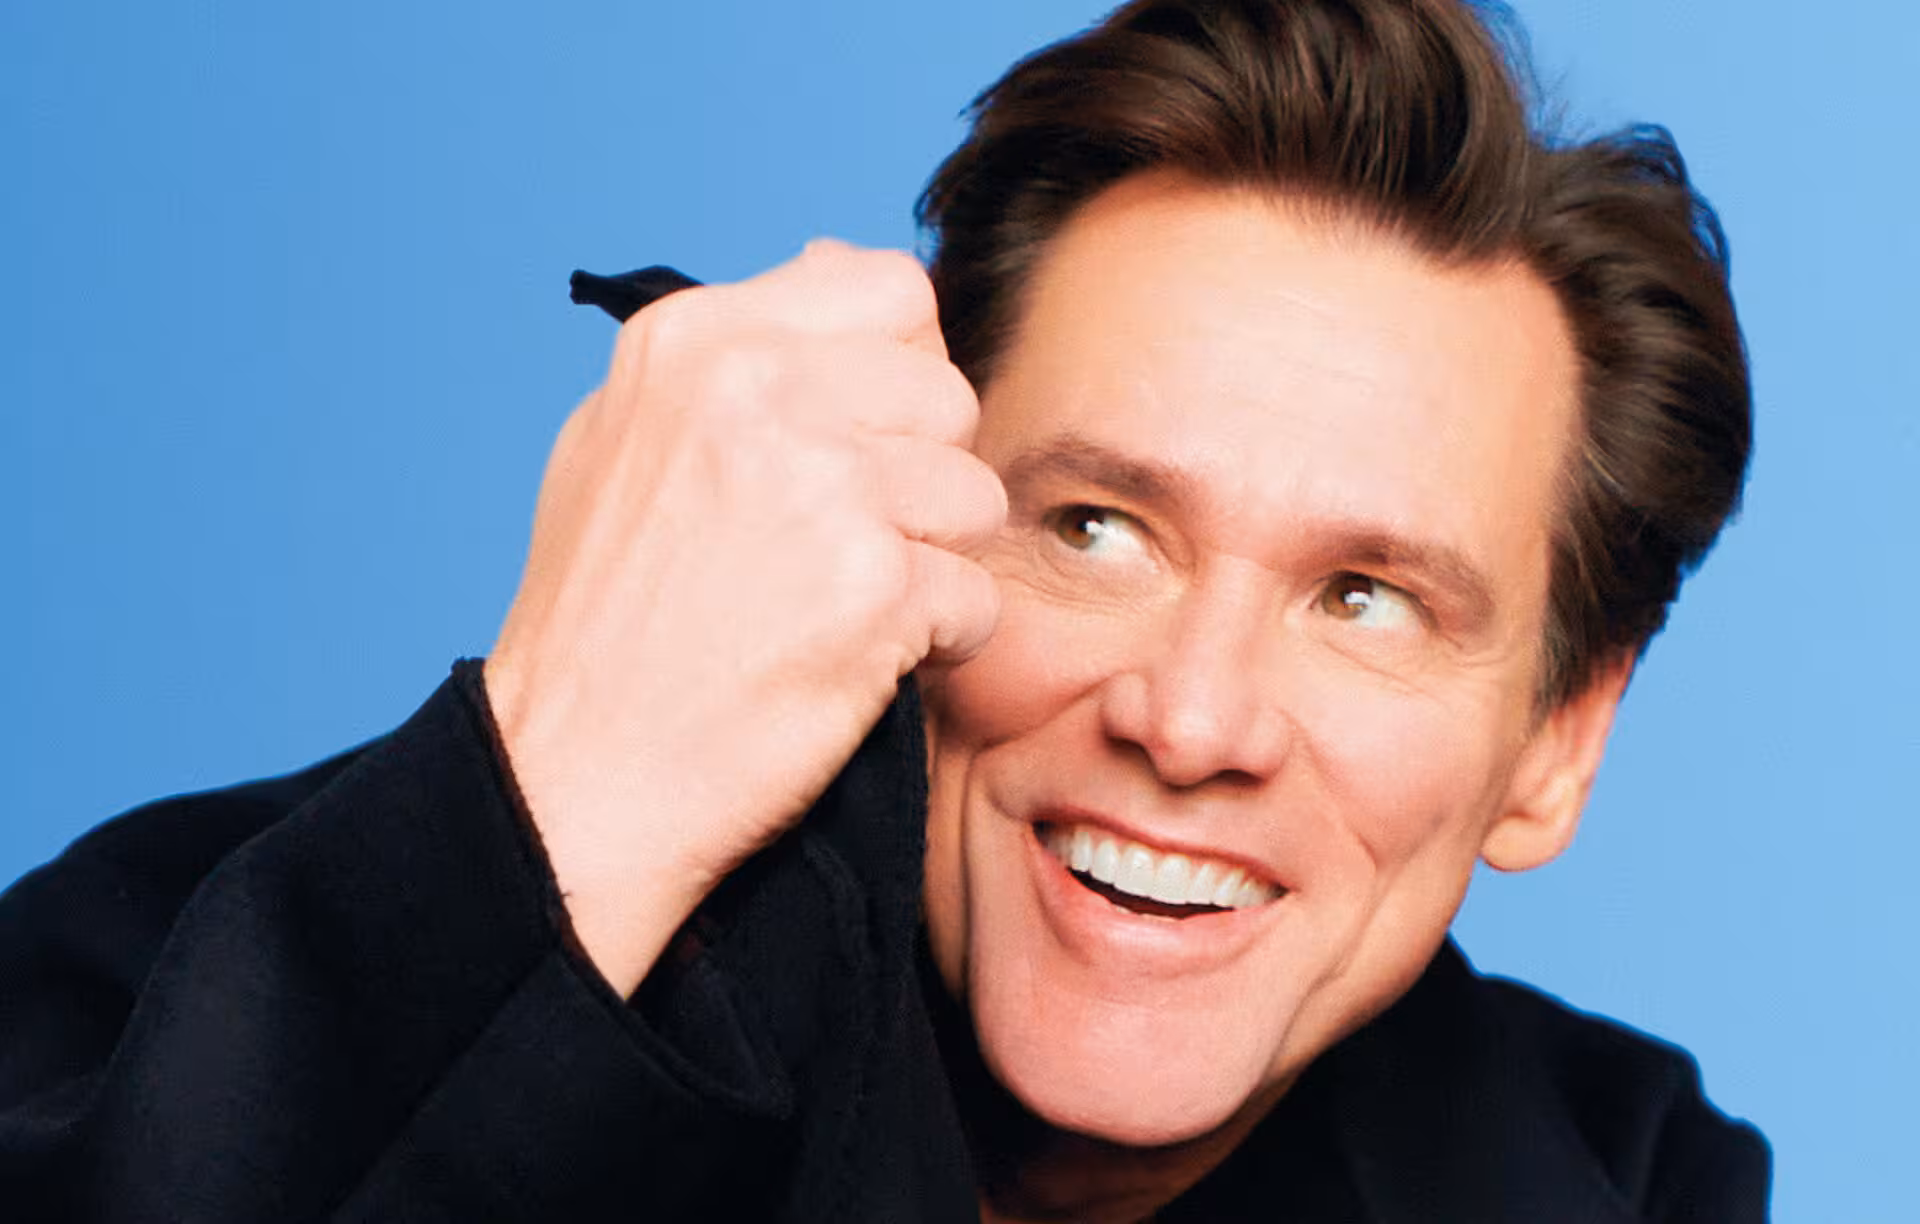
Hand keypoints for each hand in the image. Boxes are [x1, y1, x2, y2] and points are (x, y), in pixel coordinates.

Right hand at [485, 241, 1005, 993]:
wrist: (575, 776)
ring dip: (933, 562)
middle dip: (921, 477)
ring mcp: (820, 486)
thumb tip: (835, 263)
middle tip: (842, 547)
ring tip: (840, 608)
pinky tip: (852, 662)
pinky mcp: (872, 589)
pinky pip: (978, 597)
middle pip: (948, 395)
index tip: (858, 444)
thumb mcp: (625, 437)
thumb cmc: (603, 620)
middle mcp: (757, 392)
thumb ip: (739, 346)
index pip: (891, 290)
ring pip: (975, 496)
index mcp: (697, 341)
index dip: (898, 375)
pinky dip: (937, 644)